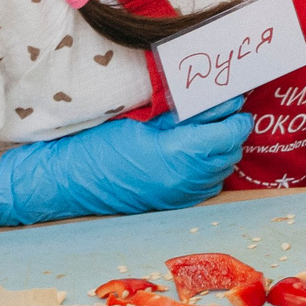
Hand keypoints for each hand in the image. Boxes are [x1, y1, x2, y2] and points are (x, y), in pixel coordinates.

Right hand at [0, 98, 251, 227]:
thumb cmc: (100, 144)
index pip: (231, 133)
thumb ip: (185, 111)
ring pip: (223, 170)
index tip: (231, 104)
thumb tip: (221, 100)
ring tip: (202, 134)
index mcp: (180, 153)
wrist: (69, 182)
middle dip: (230, 132)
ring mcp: (181, 196)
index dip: (235, 117)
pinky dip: (208, 170)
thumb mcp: (144, 118)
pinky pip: (208, 186)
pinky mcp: (174, 205)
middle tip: (217, 115)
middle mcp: (187, 179)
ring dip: (220, 152)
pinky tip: (191, 157)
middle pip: (231, 152)